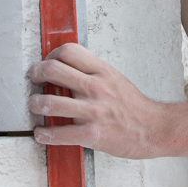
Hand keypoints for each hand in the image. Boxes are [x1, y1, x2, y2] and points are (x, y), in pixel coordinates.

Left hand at [28, 44, 165, 158]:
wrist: (154, 128)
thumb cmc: (133, 105)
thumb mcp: (114, 78)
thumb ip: (91, 72)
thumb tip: (66, 67)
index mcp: (101, 71)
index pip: (68, 51)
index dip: (50, 55)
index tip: (46, 63)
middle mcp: (95, 87)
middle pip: (52, 70)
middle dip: (35, 74)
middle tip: (33, 79)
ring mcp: (93, 111)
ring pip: (50, 103)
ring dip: (35, 104)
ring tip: (35, 106)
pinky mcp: (92, 134)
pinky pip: (58, 133)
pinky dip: (43, 135)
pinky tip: (41, 134)